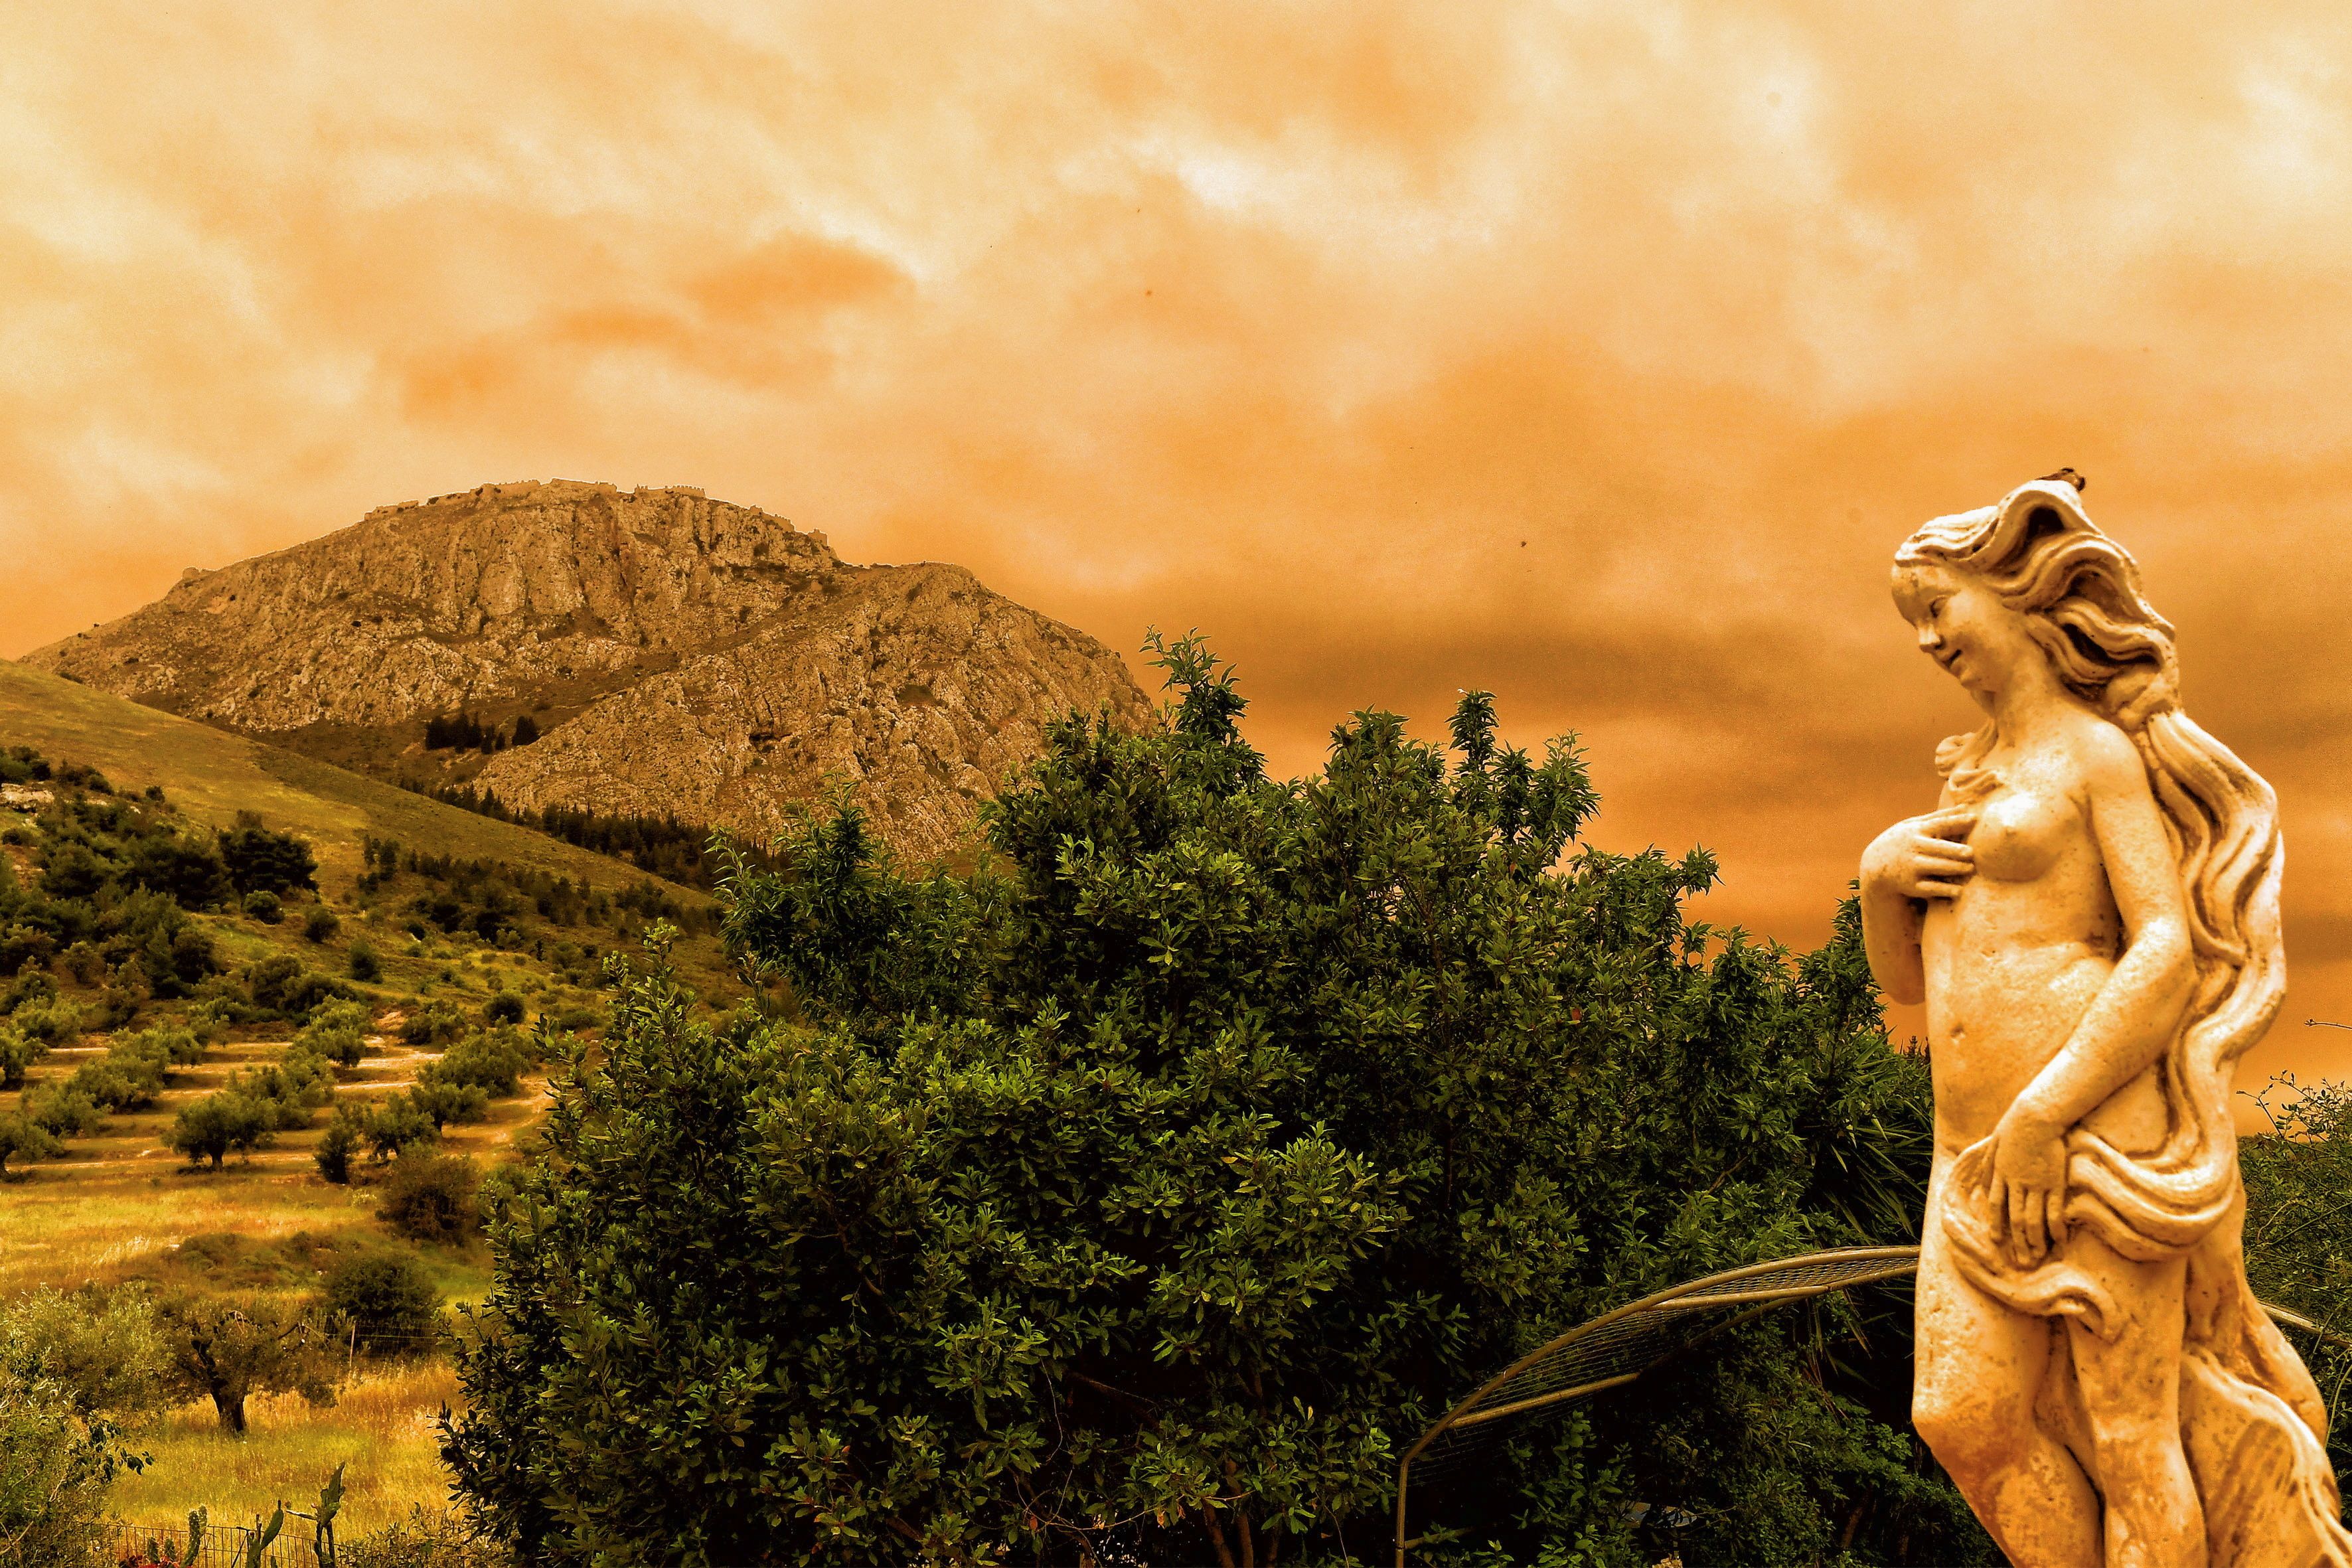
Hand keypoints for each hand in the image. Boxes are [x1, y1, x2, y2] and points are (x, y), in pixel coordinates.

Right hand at [1861, 806, 1977, 900]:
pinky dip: (1945, 890)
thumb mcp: (1914, 825)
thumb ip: (1939, 817)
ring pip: (1937, 867)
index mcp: (1916, 831)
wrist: (1876, 865)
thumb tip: (1966, 807)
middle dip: (1956, 850)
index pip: (1939, 824)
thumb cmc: (1902, 841)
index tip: (1975, 820)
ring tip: (1970, 868)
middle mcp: (1914, 848)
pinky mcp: (1912, 885)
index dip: (1957, 821)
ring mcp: (1912, 867)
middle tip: (1972, 853)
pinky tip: (1959, 890)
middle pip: (1940, 848)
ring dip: (1955, 868)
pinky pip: (1931, 888)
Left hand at [1986, 1111, 2067, 1266]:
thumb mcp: (1993, 1145)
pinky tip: (2059, 1241)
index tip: (1997, 1241)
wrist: (2037, 1116)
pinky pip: (2054, 1210)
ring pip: (2033, 1219)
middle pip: (2014, 1219)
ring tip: (2038, 1257)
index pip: (1996, 1206)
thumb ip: (1988, 1167)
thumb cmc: (2014, 1126)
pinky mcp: (2055, 1183)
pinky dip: (2055, 1228)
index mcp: (2000, 1174)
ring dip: (2035, 1241)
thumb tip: (1982, 1187)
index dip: (1996, 1225)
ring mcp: (2036, 1184)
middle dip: (2018, 1243)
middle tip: (2021, 1261)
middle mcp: (2016, 1183)